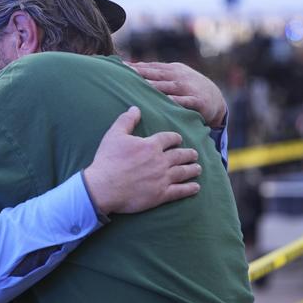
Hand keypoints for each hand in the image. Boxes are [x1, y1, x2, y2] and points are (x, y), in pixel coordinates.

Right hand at [83, 107, 200, 214]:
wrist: (104, 187)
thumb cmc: (108, 160)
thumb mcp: (114, 135)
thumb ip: (126, 121)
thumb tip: (135, 108)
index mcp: (150, 145)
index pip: (168, 138)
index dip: (175, 138)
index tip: (178, 139)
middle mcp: (160, 161)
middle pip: (180, 155)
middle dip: (188, 153)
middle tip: (194, 154)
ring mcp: (162, 178)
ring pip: (183, 172)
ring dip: (192, 169)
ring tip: (198, 168)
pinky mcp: (161, 194)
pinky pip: (180, 191)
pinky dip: (189, 189)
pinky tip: (196, 187)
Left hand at [128, 61, 226, 127]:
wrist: (216, 99)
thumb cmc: (188, 88)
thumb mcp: (175, 76)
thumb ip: (156, 73)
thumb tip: (132, 68)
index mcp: (172, 69)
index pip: (151, 67)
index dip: (136, 66)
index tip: (119, 66)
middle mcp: (178, 77)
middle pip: (157, 74)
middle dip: (141, 73)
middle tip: (125, 73)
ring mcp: (188, 88)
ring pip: (169, 87)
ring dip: (155, 86)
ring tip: (140, 86)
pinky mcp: (197, 101)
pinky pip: (185, 101)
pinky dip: (176, 101)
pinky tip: (167, 101)